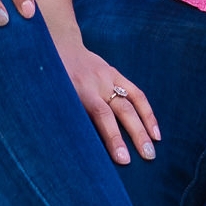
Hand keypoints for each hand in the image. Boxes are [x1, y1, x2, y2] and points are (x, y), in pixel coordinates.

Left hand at [57, 39, 158, 165]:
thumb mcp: (53, 96)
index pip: (101, 115)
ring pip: (133, 102)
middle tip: (148, 158)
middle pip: (123, 110)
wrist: (57, 45)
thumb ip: (65, 115)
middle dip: (137, 135)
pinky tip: (154, 131)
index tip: (123, 159)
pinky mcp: (114, 73)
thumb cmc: (51, 79)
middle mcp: (97, 82)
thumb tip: (75, 150)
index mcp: (80, 89)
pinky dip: (147, 112)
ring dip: (146, 126)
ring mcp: (108, 76)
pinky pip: (135, 92)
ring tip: (153, 149)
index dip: (113, 137)